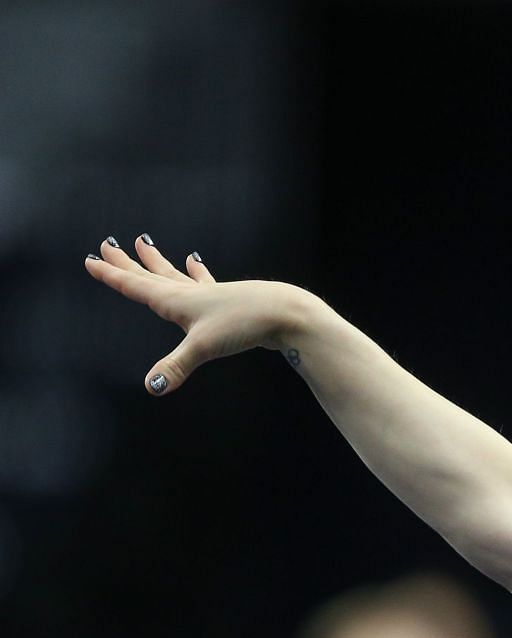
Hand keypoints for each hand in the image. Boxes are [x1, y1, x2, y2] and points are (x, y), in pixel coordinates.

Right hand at [82, 235, 309, 394]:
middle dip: (128, 263)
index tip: (91, 260)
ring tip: (145, 243)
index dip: (112, 275)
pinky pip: (204, 282)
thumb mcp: (204, 347)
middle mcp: (190, 293)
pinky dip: (196, 272)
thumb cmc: (244, 324)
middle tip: (108, 244)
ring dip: (158, 261)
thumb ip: (175, 366)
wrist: (286, 312)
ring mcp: (210, 295)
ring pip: (175, 274)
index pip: (136, 286)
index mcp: (176, 300)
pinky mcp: (228, 300)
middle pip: (151, 276)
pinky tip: (196, 262)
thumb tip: (152, 387)